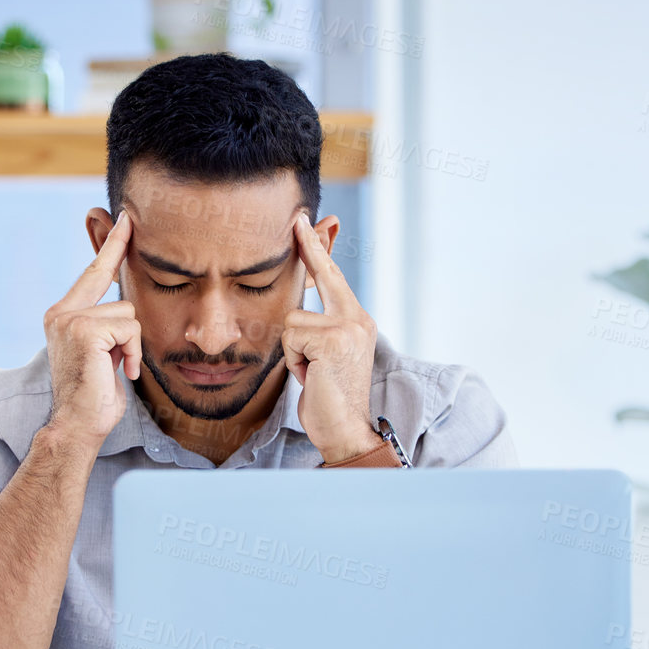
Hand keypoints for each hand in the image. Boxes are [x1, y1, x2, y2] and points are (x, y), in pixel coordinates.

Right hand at [42, 211, 139, 449]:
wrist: (78, 425)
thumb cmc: (95, 397)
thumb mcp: (104, 352)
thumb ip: (108, 325)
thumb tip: (126, 303)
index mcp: (63, 315)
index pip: (92, 272)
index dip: (110, 244)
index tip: (124, 218)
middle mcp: (61, 312)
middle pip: (113, 285)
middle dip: (123, 286)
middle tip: (124, 269)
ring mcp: (69, 319)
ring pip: (128, 312)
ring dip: (133, 344)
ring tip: (116, 368)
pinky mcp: (84, 330)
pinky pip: (129, 328)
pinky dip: (133, 353)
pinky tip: (119, 372)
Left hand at [283, 213, 379, 463]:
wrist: (344, 430)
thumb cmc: (328, 397)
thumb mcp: (322, 356)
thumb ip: (316, 328)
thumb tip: (299, 309)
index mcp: (357, 321)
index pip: (334, 278)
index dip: (318, 250)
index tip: (307, 223)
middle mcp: (357, 319)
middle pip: (325, 274)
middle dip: (310, 248)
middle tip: (297, 218)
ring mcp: (348, 328)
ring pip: (292, 318)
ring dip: (292, 350)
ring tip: (309, 371)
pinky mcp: (332, 341)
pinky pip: (290, 337)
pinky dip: (293, 361)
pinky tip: (310, 377)